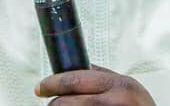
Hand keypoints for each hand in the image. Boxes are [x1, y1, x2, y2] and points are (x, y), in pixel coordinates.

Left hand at [35, 65, 155, 104]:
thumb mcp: (128, 87)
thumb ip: (104, 77)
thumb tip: (79, 67)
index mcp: (118, 85)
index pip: (74, 79)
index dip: (52, 83)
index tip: (41, 87)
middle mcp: (115, 102)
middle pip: (66, 102)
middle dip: (54, 103)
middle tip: (50, 103)